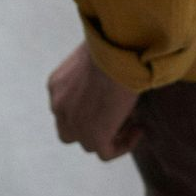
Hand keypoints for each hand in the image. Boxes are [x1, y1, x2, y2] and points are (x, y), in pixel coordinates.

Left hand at [48, 43, 141, 159]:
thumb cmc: (109, 42)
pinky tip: (139, 130)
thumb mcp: (93, 53)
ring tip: (132, 121)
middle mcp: (59, 107)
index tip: (108, 100)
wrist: (114, 53)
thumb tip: (110, 72)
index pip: (66, 108)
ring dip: (110, 135)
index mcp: (57, 86)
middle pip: (71, 131)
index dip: (86, 109)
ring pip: (89, 143)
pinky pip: (106, 152)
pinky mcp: (94, 136)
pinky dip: (123, 145)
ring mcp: (74, 124)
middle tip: (116, 116)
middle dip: (91, 127)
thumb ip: (93, 68)